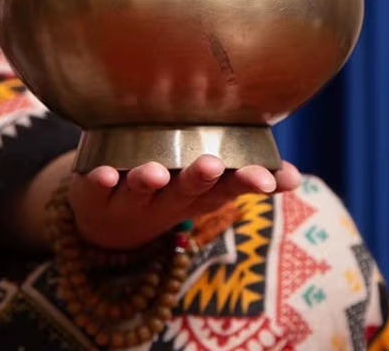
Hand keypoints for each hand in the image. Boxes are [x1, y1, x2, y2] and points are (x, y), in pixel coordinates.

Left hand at [68, 155, 301, 249]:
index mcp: (196, 193)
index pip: (225, 187)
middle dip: (198, 179)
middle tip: (211, 164)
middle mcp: (165, 198)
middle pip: (184, 190)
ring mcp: (128, 197)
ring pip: (139, 190)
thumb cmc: (167, 191)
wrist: (106, 222)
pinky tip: (106, 172)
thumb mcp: (206, 189)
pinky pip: (94, 187)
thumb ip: (245, 177)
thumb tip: (294, 176)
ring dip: (148, 180)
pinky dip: (100, 180)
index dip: (246, 182)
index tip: (269, 178)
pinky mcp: (94, 192)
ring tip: (156, 172)